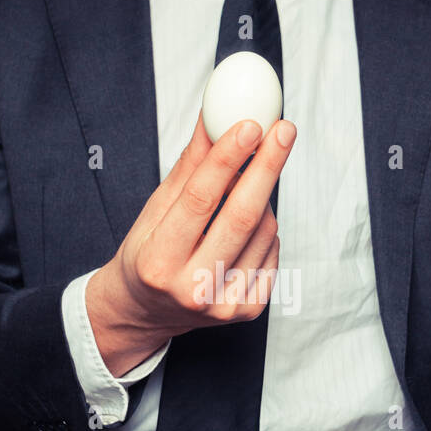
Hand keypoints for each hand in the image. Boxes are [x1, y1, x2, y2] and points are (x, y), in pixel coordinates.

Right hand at [87, 113, 295, 374]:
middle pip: (242, 217)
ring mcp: (223, 304)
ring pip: (264, 230)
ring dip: (262, 198)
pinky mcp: (248, 311)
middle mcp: (192, 288)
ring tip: (243, 193)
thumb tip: (214, 117)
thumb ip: (189, 167)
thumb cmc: (149, 255)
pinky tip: (244, 231)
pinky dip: (265, 229)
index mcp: (158, 262)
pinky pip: (272, 251)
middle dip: (267, 167)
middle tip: (283, 130)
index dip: (228, 159)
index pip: (200, 200)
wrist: (147, 312)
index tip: (250, 124)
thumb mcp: (155, 211)